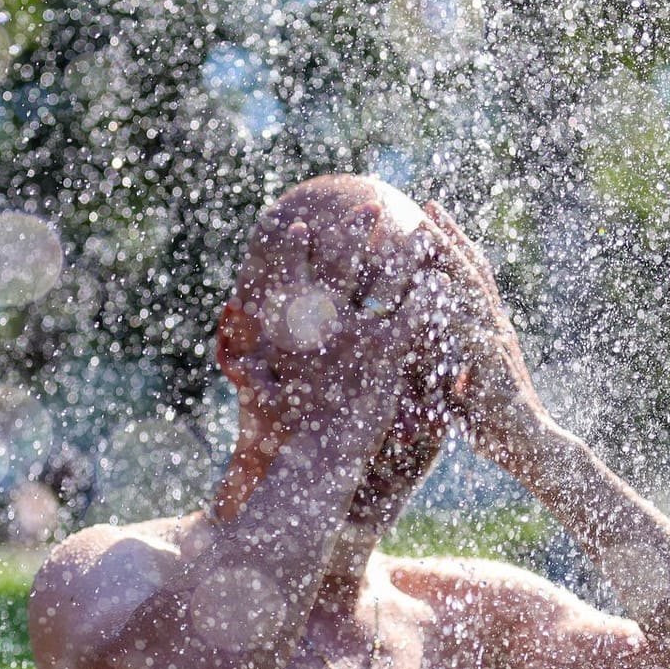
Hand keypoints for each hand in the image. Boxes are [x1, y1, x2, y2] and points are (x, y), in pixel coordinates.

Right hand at [248, 205, 444, 438]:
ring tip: (421, 234)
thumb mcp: (255, 386)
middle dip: (353, 228)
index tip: (299, 223)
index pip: (284, 270)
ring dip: (404, 253)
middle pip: (338, 260)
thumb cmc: (282, 432)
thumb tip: (231, 320)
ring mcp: (353, 334)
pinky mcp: (385, 355)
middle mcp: (317, 320)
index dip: (289, 244)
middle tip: (368, 206)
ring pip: (385, 279)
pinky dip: (426, 296)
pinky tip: (438, 285)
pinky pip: (411, 314)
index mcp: (284, 325)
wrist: (310, 463)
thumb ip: (243, 351)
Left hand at [420, 201, 546, 463]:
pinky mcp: (492, 364)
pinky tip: (429, 288)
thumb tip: (413, 352)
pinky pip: (468, 329)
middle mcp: (494, 326)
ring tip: (425, 231)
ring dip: (447, 259)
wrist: (530, 448)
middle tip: (427, 205)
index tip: (426, 218)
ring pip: (470, 290)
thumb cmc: (492, 424)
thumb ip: (440, 363)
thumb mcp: (457, 385)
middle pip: (471, 270)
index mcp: (486, 328)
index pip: (468, 276)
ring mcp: (495, 341)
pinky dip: (448, 307)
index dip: (450, 245)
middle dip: (449, 236)